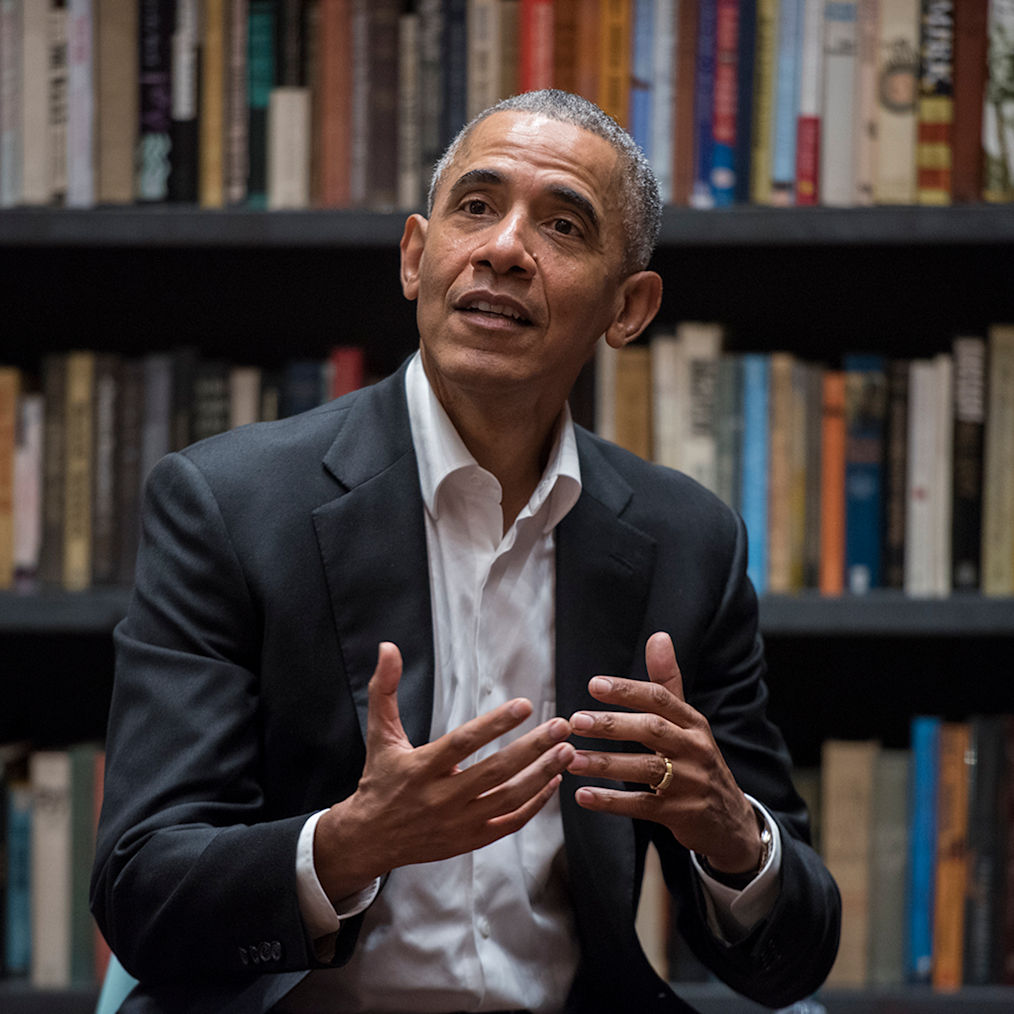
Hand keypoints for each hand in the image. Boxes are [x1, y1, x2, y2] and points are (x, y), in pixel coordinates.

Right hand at [313, 642, 575, 903]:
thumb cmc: (380, 780)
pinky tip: (552, 781)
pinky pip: (510, 823)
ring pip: (508, 798)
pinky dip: (535, 804)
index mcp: (420, 768)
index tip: (525, 705)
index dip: (495, 724)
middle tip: (561, 727)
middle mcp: (441, 798)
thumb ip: (385, 690)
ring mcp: (458, 823)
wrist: (371, 840)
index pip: (463, 742)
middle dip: (533, 748)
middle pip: (495, 771)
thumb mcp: (379, 735)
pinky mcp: (470, 840)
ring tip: (567, 751)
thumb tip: (388, 648)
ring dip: (541, 774)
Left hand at [566, 631, 760, 874]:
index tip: (594, 685)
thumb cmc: (697, 761)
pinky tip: (583, 795)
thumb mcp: (688, 722)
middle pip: (652, 730)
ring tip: (572, 758)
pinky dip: (611, 801)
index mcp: (693, 723)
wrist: (729, 820)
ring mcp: (690, 783)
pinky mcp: (681, 814)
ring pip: (645, 769)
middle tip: (576, 721)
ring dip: (606, 763)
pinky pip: (642, 806)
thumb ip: (667, 682)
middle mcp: (694, 749)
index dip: (627, 690)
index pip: (660, 698)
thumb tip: (658, 636)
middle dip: (612, 724)